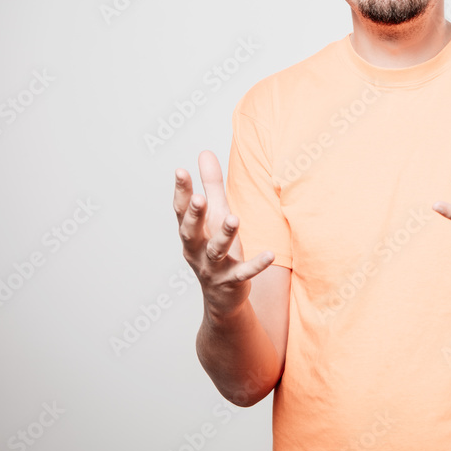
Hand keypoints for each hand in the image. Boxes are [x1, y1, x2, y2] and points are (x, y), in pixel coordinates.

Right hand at [174, 150, 274, 320]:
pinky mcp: (233, 281)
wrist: (221, 297)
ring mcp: (214, 268)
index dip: (181, 192)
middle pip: (191, 233)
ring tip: (234, 218)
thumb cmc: (216, 248)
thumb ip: (211, 185)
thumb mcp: (214, 216)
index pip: (182, 211)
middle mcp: (197, 250)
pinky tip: (269, 254)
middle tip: (200, 198)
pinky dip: (256, 265)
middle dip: (195, 216)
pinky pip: (244, 272)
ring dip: (225, 235)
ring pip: (217, 251)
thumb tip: (204, 153)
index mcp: (192, 233)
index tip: (181, 171)